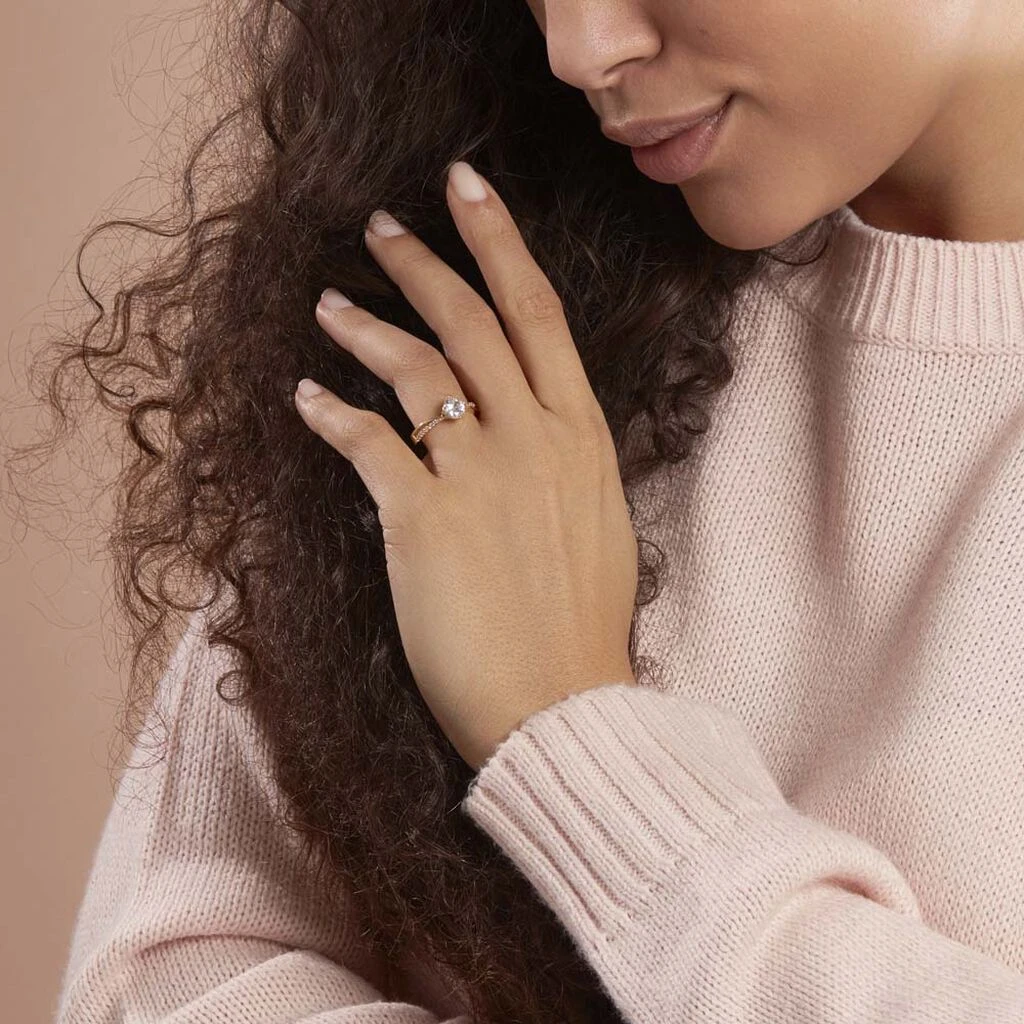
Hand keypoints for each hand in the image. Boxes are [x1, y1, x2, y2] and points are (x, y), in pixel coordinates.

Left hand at [294, 161, 637, 771]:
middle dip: (423, 260)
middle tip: (381, 224)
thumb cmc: (579, 627)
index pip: (538, 313)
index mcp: (580, 437)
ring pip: (417, 368)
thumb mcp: (595, 526)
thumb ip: (563, 465)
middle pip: (472, 319)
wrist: (562, 707)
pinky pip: (366, 442)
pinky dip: (330, 412)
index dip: (499, 241)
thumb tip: (531, 431)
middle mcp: (533, 439)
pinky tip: (306, 395)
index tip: (467, 188)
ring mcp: (480, 475)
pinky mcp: (422, 520)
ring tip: (328, 304)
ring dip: (366, 326)